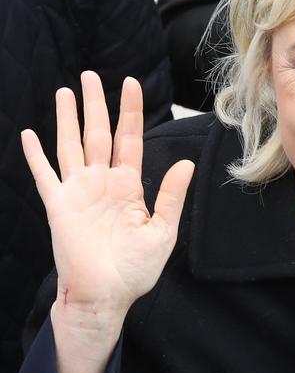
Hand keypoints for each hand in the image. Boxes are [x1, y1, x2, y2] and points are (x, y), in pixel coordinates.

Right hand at [21, 72, 193, 372]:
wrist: (106, 296)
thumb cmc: (136, 269)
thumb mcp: (162, 230)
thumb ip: (171, 195)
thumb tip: (186, 162)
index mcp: (129, 185)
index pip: (130, 138)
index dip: (130, 110)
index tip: (131, 83)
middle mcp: (102, 182)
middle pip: (98, 133)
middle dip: (95, 104)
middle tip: (89, 76)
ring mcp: (78, 192)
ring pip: (71, 145)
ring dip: (67, 119)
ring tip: (65, 92)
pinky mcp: (58, 206)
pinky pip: (44, 175)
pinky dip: (35, 155)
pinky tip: (28, 134)